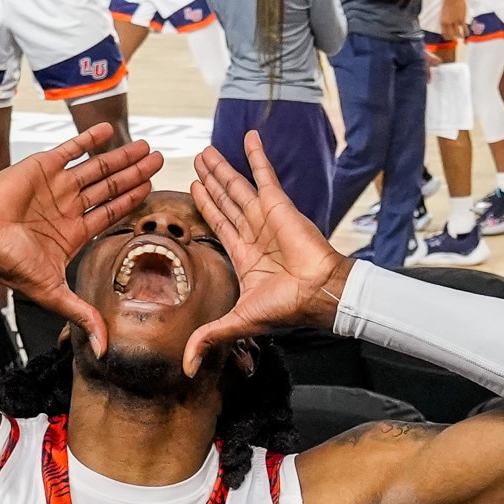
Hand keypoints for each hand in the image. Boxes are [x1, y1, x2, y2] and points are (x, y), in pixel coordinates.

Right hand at [0, 123, 161, 354]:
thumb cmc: (9, 264)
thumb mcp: (52, 293)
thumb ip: (81, 314)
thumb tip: (103, 347)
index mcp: (74, 231)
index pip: (111, 212)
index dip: (132, 200)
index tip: (152, 188)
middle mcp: (68, 206)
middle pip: (110, 186)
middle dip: (135, 174)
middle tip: (158, 159)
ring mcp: (56, 186)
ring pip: (96, 167)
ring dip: (120, 156)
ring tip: (144, 146)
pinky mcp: (42, 167)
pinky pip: (70, 149)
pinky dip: (89, 139)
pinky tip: (108, 129)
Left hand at [182, 133, 350, 375]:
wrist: (319, 295)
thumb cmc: (287, 309)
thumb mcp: (239, 323)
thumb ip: (210, 337)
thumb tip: (185, 366)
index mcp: (244, 255)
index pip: (218, 224)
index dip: (206, 206)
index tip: (193, 189)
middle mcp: (253, 232)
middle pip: (225, 200)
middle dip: (210, 181)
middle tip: (197, 160)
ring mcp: (266, 217)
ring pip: (238, 186)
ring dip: (222, 168)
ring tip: (207, 150)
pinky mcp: (279, 205)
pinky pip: (265, 175)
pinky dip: (257, 156)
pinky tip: (249, 137)